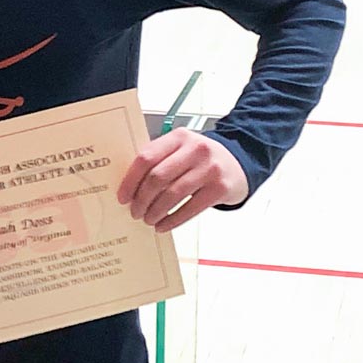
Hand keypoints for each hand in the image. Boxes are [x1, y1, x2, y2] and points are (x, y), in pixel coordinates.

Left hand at [117, 128, 247, 232]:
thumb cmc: (202, 159)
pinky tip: (163, 225)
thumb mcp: (181, 149)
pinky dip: (172, 220)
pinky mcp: (220, 188)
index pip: (147, 157)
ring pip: (172, 194)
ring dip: (155, 211)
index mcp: (178, 137)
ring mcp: (209, 168)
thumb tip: (129, 186)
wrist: (239, 163)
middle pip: (157, 177)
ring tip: (148, 219)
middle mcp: (195, 149)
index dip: (130, 180)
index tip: (123, 197)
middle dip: (141, 199)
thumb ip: (159, 159)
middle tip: (135, 212)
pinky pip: (190, 209)